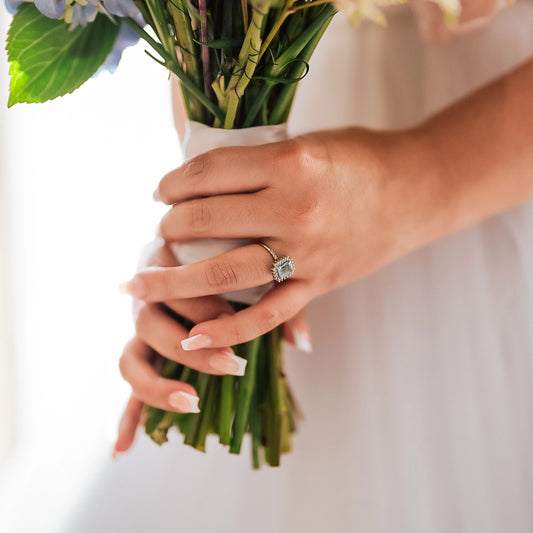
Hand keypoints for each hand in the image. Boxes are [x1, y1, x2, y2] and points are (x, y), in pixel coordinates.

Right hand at [115, 239, 310, 455]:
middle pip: (149, 324)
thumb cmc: (226, 260)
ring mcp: (140, 333)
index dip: (199, 307)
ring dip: (157, 387)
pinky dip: (126, 418)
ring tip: (191, 403)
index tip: (230, 317)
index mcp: (168, 272)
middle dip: (189, 347)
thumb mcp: (251, 271)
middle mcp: (147, 302)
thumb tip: (301, 342)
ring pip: (132, 360)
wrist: (196, 251)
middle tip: (230, 362)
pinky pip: (130, 388)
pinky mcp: (142, 358)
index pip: (172, 287)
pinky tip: (123, 449)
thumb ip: (275, 300)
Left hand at [122, 127, 429, 349]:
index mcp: (290, 163)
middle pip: (207, 220)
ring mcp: (306, 253)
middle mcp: (295, 209)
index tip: (162, 191)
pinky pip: (266, 315)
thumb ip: (257, 165)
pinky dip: (228, 331)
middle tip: (161, 229)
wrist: (414, 190)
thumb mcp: (307, 145)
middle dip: (171, 226)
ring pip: (223, 272)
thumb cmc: (360, 159)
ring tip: (143, 281)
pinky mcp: (317, 284)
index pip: (209, 173)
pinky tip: (193, 338)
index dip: (174, 182)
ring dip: (175, 279)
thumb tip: (202, 182)